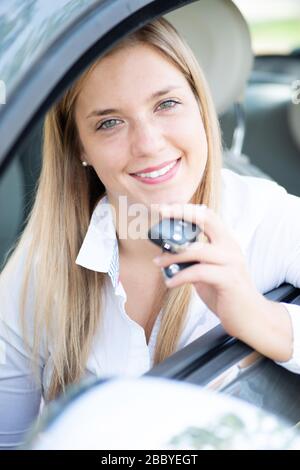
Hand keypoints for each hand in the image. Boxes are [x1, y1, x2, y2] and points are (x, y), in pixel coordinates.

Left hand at [153, 203, 267, 340]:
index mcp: (225, 241)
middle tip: (160, 213)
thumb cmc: (225, 293)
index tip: (162, 207)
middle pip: (206, 219)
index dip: (184, 208)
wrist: (249, 317)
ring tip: (157, 263)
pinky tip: (170, 283)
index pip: (206, 214)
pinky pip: (199, 272)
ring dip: (173, 254)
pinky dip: (180, 276)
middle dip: (180, 213)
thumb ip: (192, 258)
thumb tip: (167, 251)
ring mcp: (231, 261)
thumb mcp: (206, 270)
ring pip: (197, 248)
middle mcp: (230, 246)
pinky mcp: (229, 279)